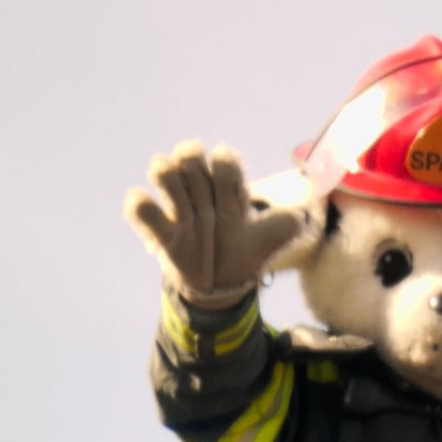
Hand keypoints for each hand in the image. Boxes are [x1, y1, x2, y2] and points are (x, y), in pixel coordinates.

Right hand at [125, 141, 301, 306]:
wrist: (221, 281)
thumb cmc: (244, 248)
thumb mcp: (270, 237)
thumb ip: (285, 224)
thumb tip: (301, 216)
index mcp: (229, 188)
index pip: (225, 162)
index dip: (225, 164)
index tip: (229, 178)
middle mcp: (201, 190)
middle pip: (191, 160)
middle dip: (195, 168)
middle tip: (201, 190)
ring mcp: (179, 209)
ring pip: (165, 174)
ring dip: (168, 178)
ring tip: (174, 193)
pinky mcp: (161, 233)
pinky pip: (142, 212)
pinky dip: (140, 206)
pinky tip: (142, 203)